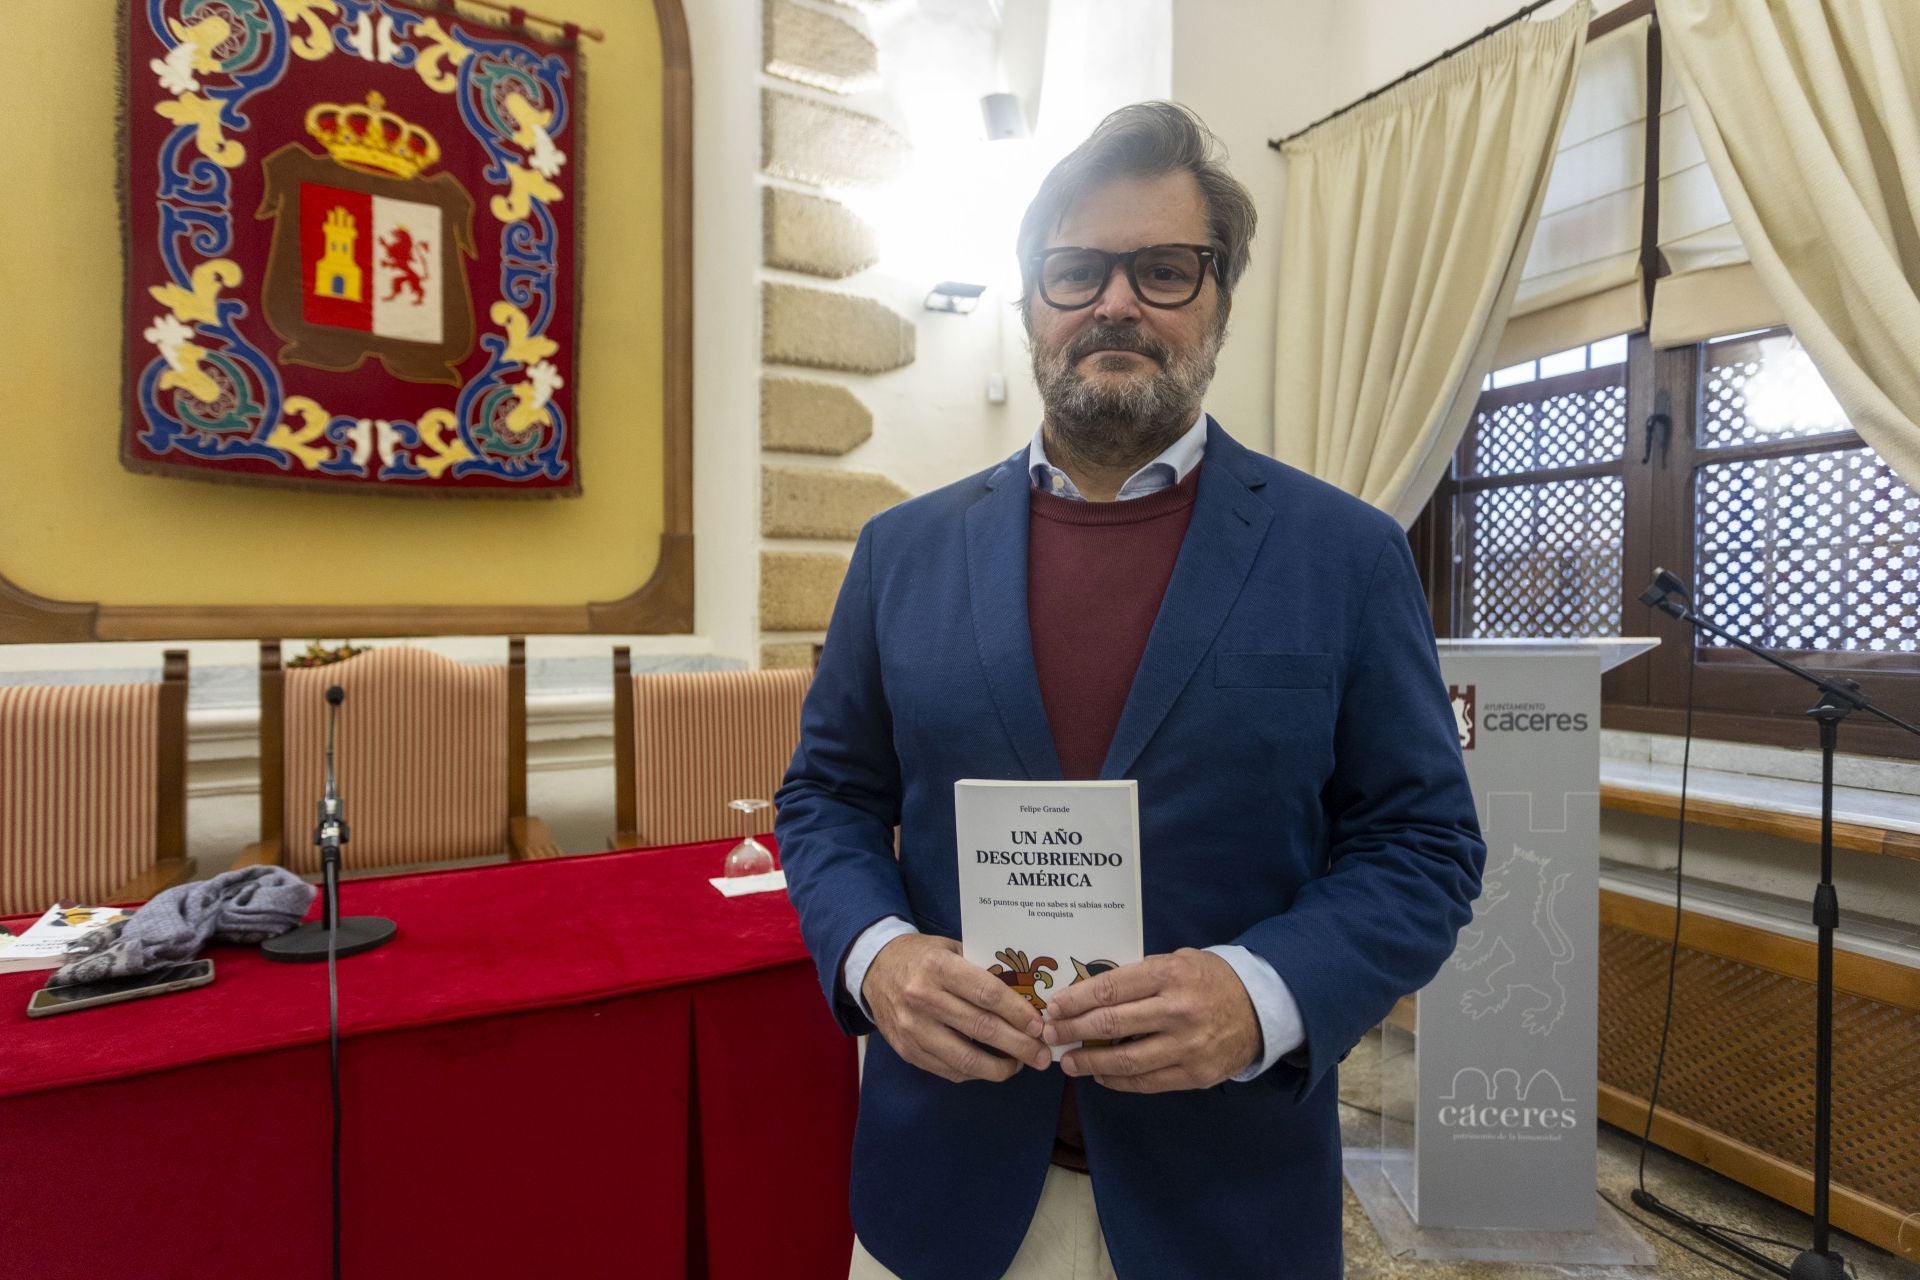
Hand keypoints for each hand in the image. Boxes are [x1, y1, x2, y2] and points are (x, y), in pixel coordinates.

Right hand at [862, 933, 1051, 1082]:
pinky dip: (975, 1073)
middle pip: (982, 1029)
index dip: (1018, 1013)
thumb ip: (982, 969)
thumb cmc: (922, 956)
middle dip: (1019, 1046)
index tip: (1039, 1026)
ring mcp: (913, 1029)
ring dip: (1000, 1067)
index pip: (987, 994)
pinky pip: (949, 1070)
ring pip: (966, 1059)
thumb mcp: (951, 948)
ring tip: (1020, 1065)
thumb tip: (1025, 996)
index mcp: (938, 967)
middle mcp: (923, 998)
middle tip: (1043, 1055)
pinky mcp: (907, 1051)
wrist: (874, 970)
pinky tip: (991, 1066)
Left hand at [1042, 948, 1260, 1092]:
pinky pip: (1146, 1082)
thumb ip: (1140, 977)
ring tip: (1068, 1062)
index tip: (1053, 1007)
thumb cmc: (1209, 979)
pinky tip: (1100, 1074)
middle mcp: (1177, 1010)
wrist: (1261, 1008)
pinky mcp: (1195, 1075)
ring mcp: (1187, 1046)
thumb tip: (1089, 994)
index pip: (1110, 989)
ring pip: (1125, 1059)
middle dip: (1072, 1030)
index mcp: (1169, 974)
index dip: (1075, 1000)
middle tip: (1049, 1034)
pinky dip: (1117, 1080)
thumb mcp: (1177, 961)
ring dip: (1089, 1061)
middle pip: (1110, 1023)